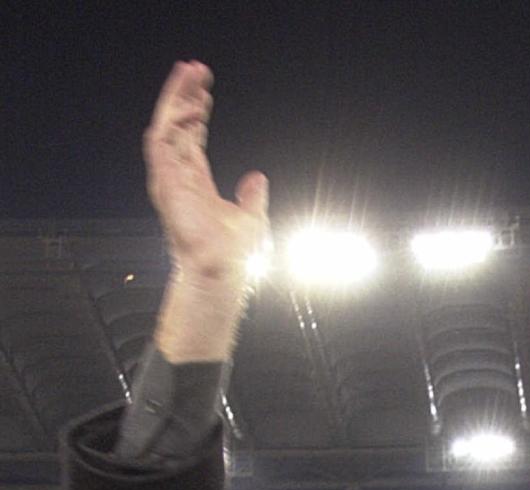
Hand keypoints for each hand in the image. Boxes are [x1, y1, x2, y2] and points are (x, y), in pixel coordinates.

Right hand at [144, 61, 267, 284]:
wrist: (220, 270)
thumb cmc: (231, 255)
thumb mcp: (251, 217)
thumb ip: (252, 197)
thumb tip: (257, 178)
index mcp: (195, 183)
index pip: (190, 138)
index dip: (196, 112)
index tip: (205, 92)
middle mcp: (179, 177)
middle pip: (176, 125)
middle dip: (183, 95)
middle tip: (194, 69)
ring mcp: (169, 179)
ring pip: (165, 126)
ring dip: (176, 99)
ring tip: (189, 74)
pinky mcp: (165, 182)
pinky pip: (161, 143)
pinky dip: (172, 122)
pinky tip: (187, 105)